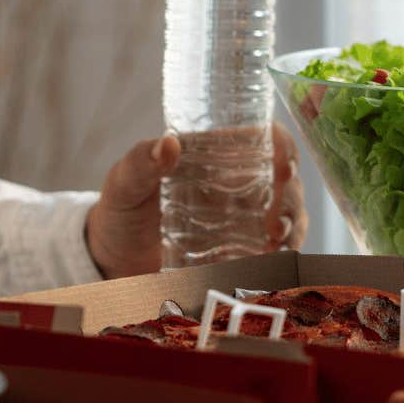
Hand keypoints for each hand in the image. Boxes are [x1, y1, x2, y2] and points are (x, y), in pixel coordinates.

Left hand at [85, 121, 307, 278]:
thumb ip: (142, 162)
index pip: (266, 140)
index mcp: (218, 156)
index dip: (284, 148)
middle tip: (277, 221)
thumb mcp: (125, 182)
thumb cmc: (121, 208)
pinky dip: (283, 257)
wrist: (111, 258)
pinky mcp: (241, 254)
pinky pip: (275, 252)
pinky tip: (274, 262)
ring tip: (276, 242)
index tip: (284, 166)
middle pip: (285, 183)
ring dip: (293, 227)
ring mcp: (245, 221)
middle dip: (291, 198)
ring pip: (289, 216)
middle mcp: (240, 186)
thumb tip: (169, 143)